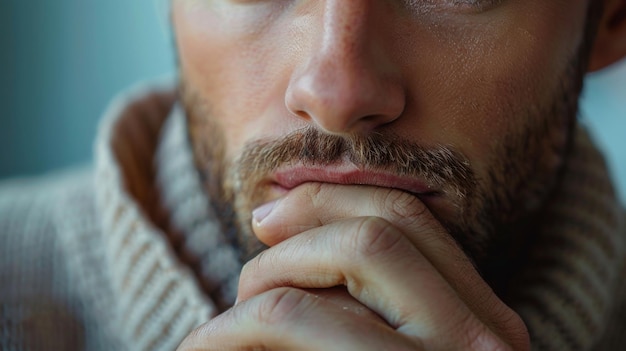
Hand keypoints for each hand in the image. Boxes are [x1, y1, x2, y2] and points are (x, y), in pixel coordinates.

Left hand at [178, 183, 529, 349]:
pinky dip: (231, 330)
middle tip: (248, 266)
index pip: (410, 220)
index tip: (271, 217)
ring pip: (327, 279)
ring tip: (222, 329)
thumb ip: (372, 304)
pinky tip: (207, 349)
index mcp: (484, 322)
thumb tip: (283, 226)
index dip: (332, 202)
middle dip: (296, 233)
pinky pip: (294, 324)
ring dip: (256, 287)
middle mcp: (479, 342)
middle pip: (375, 234)